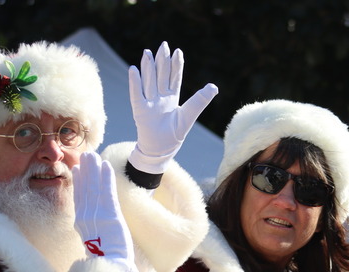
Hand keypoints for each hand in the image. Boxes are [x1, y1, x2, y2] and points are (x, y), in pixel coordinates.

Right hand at [72, 152, 137, 271]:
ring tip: (93, 155)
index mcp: (82, 223)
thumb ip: (91, 229)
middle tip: (85, 155)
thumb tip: (91, 222)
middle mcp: (86, 216)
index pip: (79, 197)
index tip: (77, 169)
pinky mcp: (110, 214)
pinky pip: (107, 191)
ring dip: (94, 169)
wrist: (111, 266)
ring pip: (94, 187)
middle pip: (85, 188)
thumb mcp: (94, 242)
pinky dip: (106, 177)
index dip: (78, 182)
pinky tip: (106, 165)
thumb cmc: (106, 258)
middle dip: (85, 170)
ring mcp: (97, 214)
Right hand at [127, 41, 218, 174]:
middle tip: (163, 45)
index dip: (176, 65)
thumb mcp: (189, 115)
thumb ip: (200, 100)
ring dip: (148, 67)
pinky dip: (135, 82)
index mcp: (172, 98)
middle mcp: (160, 98)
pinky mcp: (139, 110)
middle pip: (160, 75)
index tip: (177, 51)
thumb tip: (214, 86)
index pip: (174, 78)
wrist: (160, 150)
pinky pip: (136, 94)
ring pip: (149, 81)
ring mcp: (149, 103)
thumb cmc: (174, 134)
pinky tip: (133, 70)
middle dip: (162, 61)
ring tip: (147, 53)